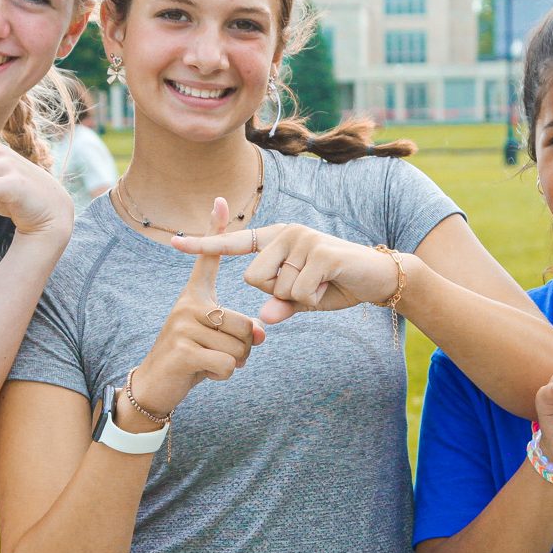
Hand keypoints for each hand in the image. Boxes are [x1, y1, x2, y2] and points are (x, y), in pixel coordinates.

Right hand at [133, 199, 266, 412]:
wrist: (155, 386)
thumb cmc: (190, 359)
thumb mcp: (214, 337)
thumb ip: (239, 330)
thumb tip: (261, 333)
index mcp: (194, 295)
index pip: (209, 259)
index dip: (216, 230)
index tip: (221, 200)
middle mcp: (187, 304)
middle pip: (245, 324)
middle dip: (244, 349)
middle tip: (219, 354)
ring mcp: (183, 325)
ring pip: (239, 347)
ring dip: (234, 363)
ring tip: (210, 362)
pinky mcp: (183, 350)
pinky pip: (227, 363)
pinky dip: (223, 375)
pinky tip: (204, 373)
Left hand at [169, 223, 401, 325]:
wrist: (378, 277)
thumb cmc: (337, 285)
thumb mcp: (303, 299)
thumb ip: (280, 305)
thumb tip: (262, 320)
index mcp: (277, 239)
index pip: (235, 243)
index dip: (204, 244)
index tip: (174, 242)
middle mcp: (286, 232)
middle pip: (254, 278)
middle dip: (278, 293)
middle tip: (308, 284)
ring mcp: (303, 238)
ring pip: (277, 288)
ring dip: (301, 296)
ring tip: (323, 282)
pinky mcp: (321, 252)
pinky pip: (298, 291)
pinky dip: (314, 298)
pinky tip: (331, 284)